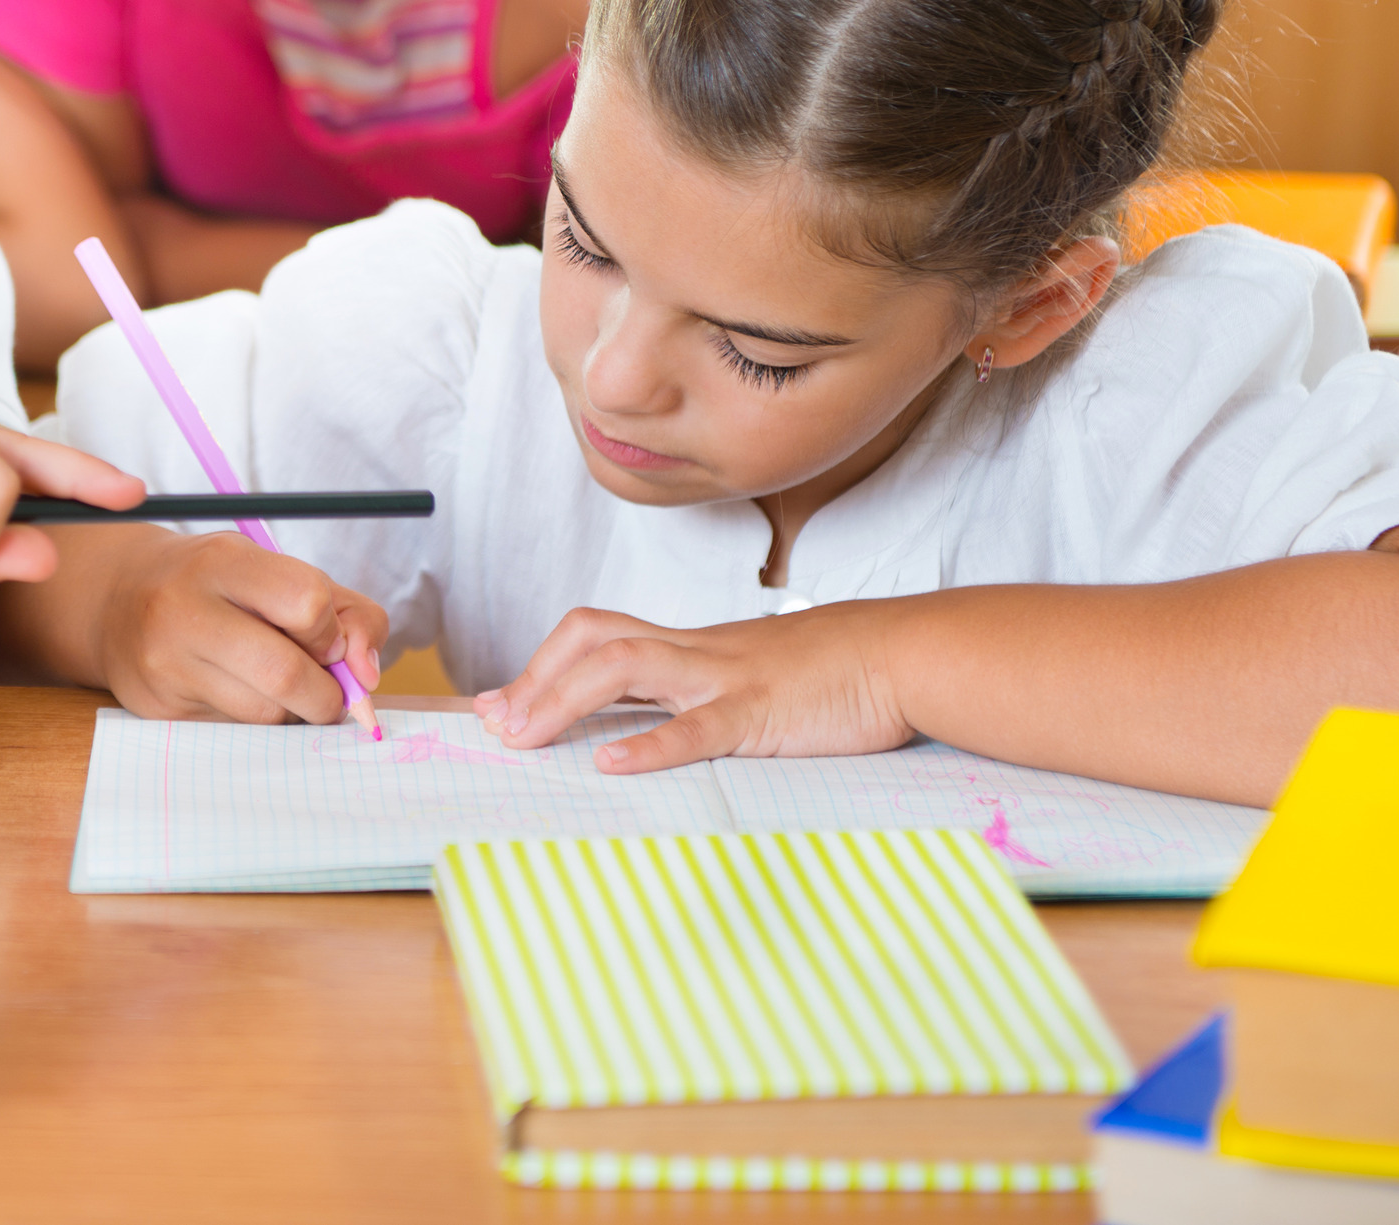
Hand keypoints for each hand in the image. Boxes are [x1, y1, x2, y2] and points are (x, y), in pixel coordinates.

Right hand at [94, 529, 386, 724]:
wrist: (118, 599)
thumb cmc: (219, 585)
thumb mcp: (278, 572)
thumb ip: (347, 613)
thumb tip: (367, 678)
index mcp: (222, 560)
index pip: (306, 601)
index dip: (331, 632)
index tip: (324, 639)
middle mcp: (184, 608)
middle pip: (286, 673)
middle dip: (325, 694)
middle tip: (325, 690)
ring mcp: (165, 663)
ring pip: (264, 714)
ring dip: (292, 712)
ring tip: (277, 687)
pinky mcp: (157, 707)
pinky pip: (235, 733)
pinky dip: (256, 723)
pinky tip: (238, 695)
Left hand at [474, 602, 914, 773]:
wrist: (902, 652)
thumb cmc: (830, 671)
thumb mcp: (750, 676)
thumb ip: (699, 692)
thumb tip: (646, 727)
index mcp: (690, 648)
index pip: (597, 635)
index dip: (540, 665)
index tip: (495, 703)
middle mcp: (694, 653)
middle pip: (594, 637)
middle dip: (536, 677)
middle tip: (497, 725)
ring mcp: (725, 677)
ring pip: (626, 664)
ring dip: (564, 699)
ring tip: (525, 736)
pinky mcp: (762, 712)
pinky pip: (698, 726)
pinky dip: (651, 745)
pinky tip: (613, 764)